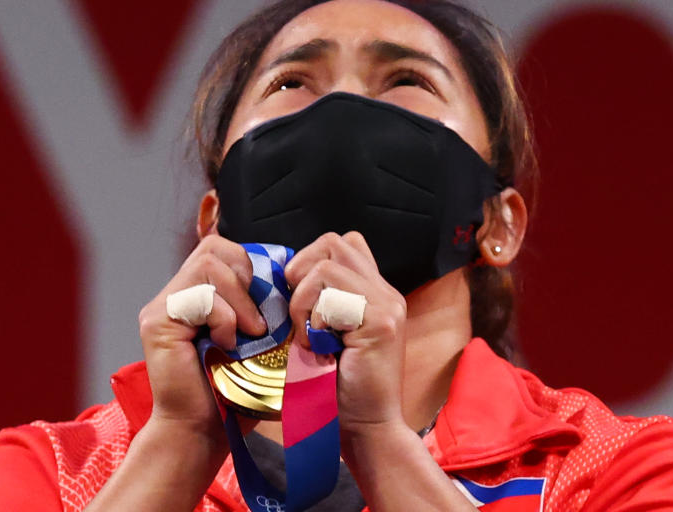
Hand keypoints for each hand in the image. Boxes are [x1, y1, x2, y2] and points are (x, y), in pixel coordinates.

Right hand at [137, 235, 265, 432]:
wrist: (204, 431)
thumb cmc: (235, 389)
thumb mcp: (258, 336)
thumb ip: (262, 303)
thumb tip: (288, 269)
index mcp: (198, 293)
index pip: (223, 248)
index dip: (252, 264)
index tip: (272, 298)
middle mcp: (175, 294)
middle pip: (214, 247)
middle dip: (246, 276)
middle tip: (259, 319)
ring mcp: (162, 306)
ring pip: (208, 264)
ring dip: (238, 298)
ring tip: (247, 333)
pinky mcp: (157, 322)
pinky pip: (198, 295)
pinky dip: (222, 316)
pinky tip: (226, 343)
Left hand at [284, 231, 407, 431]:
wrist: (367, 430)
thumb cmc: (339, 390)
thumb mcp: (327, 336)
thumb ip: (321, 304)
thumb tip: (285, 276)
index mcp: (376, 294)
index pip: (344, 244)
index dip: (311, 259)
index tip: (296, 294)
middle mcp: (386, 293)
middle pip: (334, 242)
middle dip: (301, 268)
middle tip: (295, 309)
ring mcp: (387, 305)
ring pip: (328, 264)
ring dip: (304, 297)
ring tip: (306, 331)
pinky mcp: (381, 322)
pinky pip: (332, 294)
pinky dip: (313, 315)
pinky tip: (316, 343)